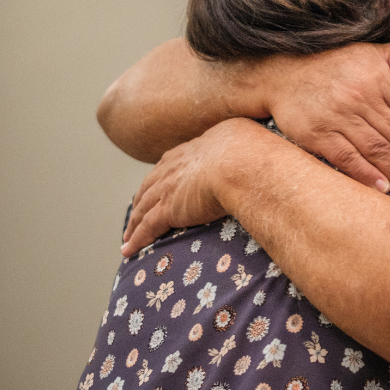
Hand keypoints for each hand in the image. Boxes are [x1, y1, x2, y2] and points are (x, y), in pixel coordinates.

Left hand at [121, 119, 252, 255]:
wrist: (242, 163)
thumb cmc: (255, 152)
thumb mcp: (249, 139)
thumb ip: (248, 145)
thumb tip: (262, 149)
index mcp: (194, 149)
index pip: (171, 164)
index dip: (164, 176)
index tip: (160, 183)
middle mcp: (175, 166)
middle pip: (150, 185)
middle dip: (141, 199)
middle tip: (136, 210)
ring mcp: (169, 188)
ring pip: (143, 208)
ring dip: (133, 223)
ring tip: (128, 235)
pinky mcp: (169, 209)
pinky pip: (146, 227)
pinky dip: (136, 239)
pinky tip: (128, 250)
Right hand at [262, 42, 389, 198]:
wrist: (282, 72)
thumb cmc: (333, 63)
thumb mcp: (371, 52)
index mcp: (378, 80)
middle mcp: (361, 98)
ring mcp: (338, 117)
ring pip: (376, 149)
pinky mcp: (318, 134)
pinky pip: (347, 157)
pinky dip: (365, 174)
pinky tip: (381, 188)